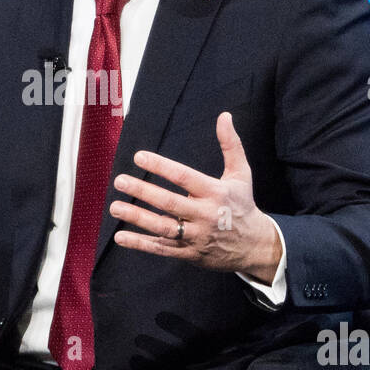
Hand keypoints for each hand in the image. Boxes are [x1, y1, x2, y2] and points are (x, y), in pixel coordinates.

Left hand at [110, 111, 283, 283]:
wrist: (254, 246)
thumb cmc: (242, 205)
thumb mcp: (241, 174)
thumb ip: (231, 144)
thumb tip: (224, 116)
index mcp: (215, 192)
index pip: (184, 177)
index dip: (161, 166)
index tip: (139, 157)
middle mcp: (204, 215)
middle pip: (169, 202)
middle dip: (143, 192)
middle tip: (120, 181)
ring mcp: (196, 236)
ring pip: (163, 227)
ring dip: (137, 218)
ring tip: (115, 207)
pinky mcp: (189, 253)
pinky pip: (162, 248)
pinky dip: (141, 244)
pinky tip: (120, 237)